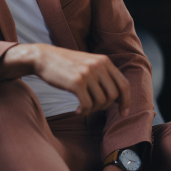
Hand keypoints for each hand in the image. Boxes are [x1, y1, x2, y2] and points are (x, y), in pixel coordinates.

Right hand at [0, 43, 129, 116]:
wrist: (43, 57)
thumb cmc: (66, 65)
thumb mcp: (89, 64)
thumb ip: (103, 75)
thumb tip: (118, 97)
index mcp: (104, 61)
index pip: (124, 84)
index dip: (126, 101)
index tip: (123, 113)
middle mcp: (98, 65)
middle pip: (114, 96)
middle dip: (105, 107)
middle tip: (93, 108)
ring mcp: (88, 74)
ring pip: (101, 102)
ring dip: (93, 110)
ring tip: (83, 108)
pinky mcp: (76, 82)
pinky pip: (88, 105)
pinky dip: (84, 112)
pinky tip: (77, 110)